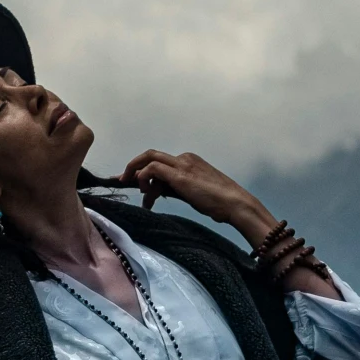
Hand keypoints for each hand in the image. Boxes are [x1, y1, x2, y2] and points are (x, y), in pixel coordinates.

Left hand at [118, 150, 274, 245]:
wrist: (236, 204)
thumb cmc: (219, 203)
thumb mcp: (194, 193)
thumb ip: (177, 189)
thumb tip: (157, 192)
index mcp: (189, 161)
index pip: (161, 162)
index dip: (145, 172)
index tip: (136, 185)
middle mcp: (184, 158)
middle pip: (151, 155)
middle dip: (134, 166)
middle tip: (123, 180)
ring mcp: (182, 164)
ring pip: (149, 159)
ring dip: (137, 175)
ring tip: (140, 195)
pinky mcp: (180, 175)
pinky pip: (152, 169)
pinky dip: (144, 179)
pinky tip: (147, 196)